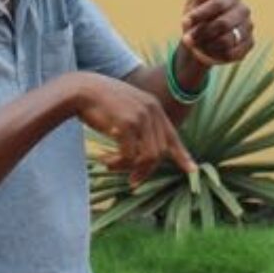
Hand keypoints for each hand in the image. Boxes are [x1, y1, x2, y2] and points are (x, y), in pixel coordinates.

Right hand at [72, 73, 194, 186]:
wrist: (81, 89)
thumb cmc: (99, 102)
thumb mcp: (126, 109)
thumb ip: (139, 124)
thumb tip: (143, 153)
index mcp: (153, 107)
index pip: (172, 135)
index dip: (182, 155)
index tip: (192, 170)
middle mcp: (151, 110)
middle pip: (159, 152)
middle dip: (146, 171)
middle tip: (132, 182)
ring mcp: (141, 116)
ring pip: (148, 156)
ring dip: (130, 168)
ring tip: (112, 167)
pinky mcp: (127, 124)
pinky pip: (130, 155)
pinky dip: (117, 163)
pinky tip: (104, 160)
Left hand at [180, 0, 252, 66]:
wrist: (201, 41)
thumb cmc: (198, 18)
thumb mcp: (196, 3)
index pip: (217, 4)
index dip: (200, 15)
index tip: (184, 22)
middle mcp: (244, 10)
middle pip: (223, 24)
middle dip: (202, 33)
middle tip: (186, 39)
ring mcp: (249, 28)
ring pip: (227, 40)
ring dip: (207, 45)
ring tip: (197, 45)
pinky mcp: (249, 44)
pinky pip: (232, 53)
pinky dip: (216, 54)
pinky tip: (208, 51)